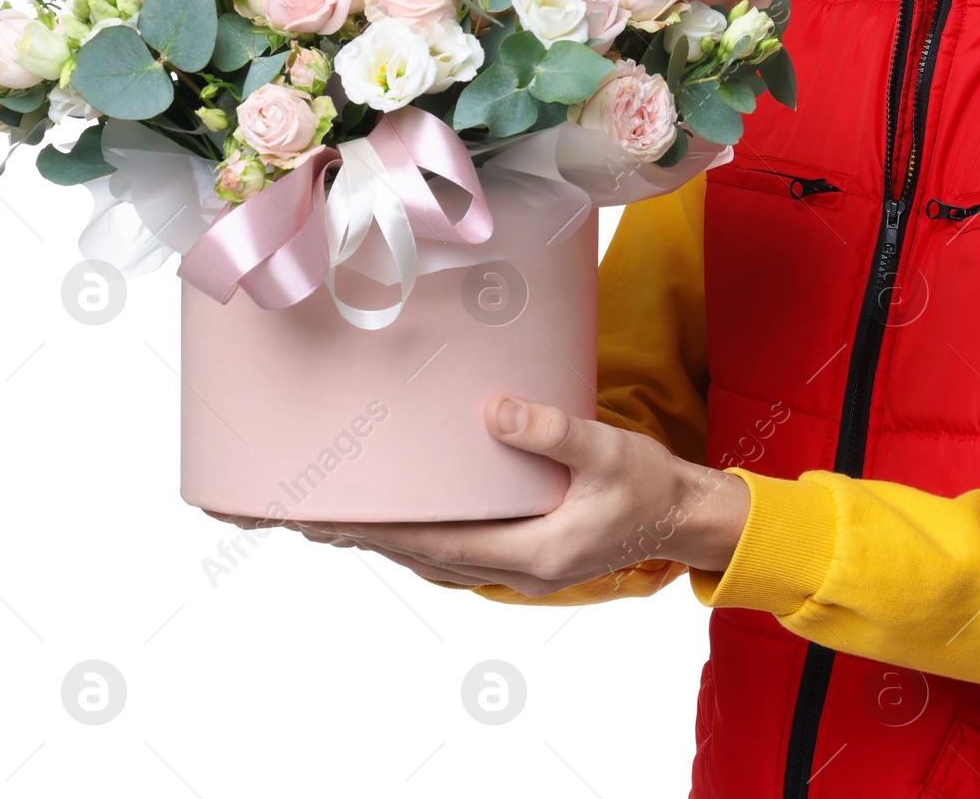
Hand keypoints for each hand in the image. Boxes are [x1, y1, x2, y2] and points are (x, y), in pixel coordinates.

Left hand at [205, 395, 750, 597]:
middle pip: (414, 555)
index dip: (372, 530)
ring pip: (427, 557)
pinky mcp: (521, 552)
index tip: (320, 517)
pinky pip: (451, 549)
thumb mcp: (609, 452)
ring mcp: (514, 566)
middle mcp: (510, 569)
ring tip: (324, 518)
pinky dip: (412, 537)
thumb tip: (494, 411)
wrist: (686, 519)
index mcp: (528, 553)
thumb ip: (554, 432)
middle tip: (293, 515)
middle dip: (355, 536)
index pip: (430, 543)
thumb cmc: (652, 488)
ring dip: (378, 538)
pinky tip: (395, 521)